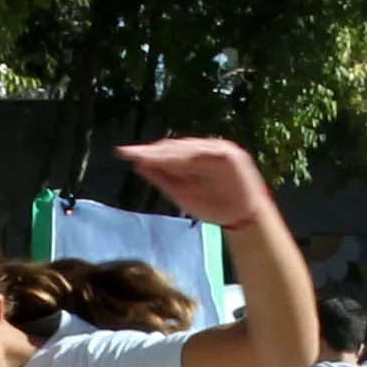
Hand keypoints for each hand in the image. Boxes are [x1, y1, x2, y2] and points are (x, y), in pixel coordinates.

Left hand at [108, 135, 273, 227]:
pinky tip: (174, 157)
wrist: (242, 218)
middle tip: (131, 153)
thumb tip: (137, 164)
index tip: (124, 154)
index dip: (146, 153)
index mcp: (189, 159)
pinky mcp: (231, 155)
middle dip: (153, 151)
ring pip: (189, 148)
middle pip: (174, 148)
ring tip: (148, 155)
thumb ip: (162, 179)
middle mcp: (203, 150)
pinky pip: (208, 152)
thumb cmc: (212, 206)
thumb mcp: (182, 194)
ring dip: (168, 152)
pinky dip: (192, 154)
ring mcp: (218, 150)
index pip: (165, 153)